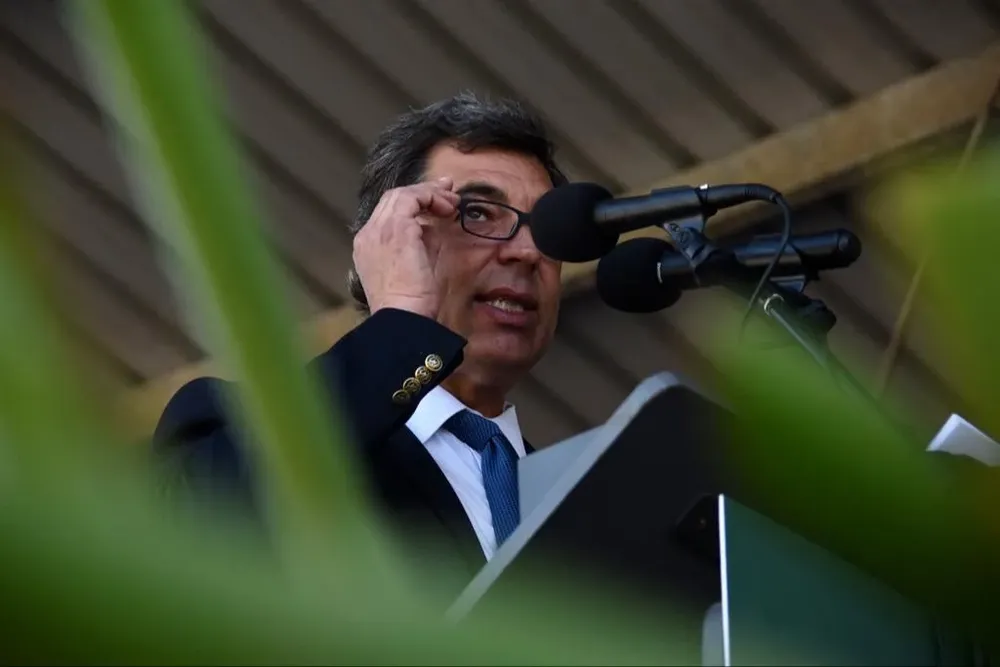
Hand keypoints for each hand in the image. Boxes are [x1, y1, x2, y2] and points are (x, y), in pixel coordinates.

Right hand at [353, 177, 458, 319]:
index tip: (438, 203)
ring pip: (401, 194)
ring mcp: (378, 230)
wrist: (403, 319)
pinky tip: (447, 207)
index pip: (388, 214)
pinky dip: (431, 197)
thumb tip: (433, 228)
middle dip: (422, 191)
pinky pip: (412, 198)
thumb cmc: (411, 307)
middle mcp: (368, 235)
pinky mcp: (395, 229)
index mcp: (368, 248)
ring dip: (430, 193)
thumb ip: (418, 247)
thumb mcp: (413, 271)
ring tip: (452, 200)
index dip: (414, 204)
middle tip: (447, 190)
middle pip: (393, 199)